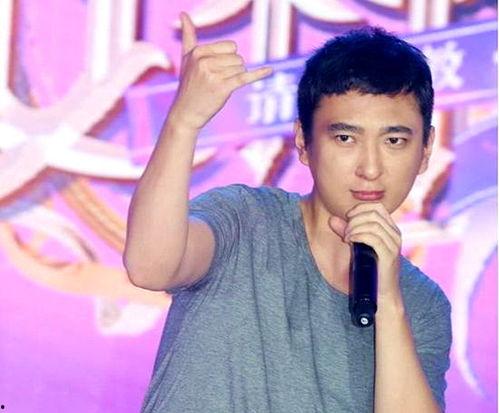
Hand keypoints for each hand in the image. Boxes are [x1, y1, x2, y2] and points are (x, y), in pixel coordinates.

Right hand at [169, 12, 272, 130]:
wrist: (186, 112)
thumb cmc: (189, 84)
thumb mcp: (186, 58)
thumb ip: (188, 35)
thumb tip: (183, 13)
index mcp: (198, 51)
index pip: (231, 46)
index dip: (229, 58)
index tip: (215, 70)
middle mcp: (205, 61)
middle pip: (238, 57)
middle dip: (233, 69)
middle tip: (217, 81)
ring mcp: (214, 75)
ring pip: (241, 69)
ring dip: (235, 79)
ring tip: (220, 87)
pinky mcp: (223, 88)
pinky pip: (245, 78)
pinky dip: (259, 74)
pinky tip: (270, 70)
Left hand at [328, 204, 401, 301]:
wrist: (382, 292)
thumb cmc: (370, 269)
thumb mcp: (357, 246)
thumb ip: (347, 231)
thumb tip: (332, 219)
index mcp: (390, 229)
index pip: (378, 207)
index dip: (360, 208)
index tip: (347, 217)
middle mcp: (395, 234)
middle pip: (373, 213)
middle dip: (354, 219)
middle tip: (345, 232)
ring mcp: (394, 244)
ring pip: (373, 224)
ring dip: (354, 228)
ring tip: (346, 238)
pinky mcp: (389, 255)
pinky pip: (373, 238)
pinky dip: (358, 236)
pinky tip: (350, 241)